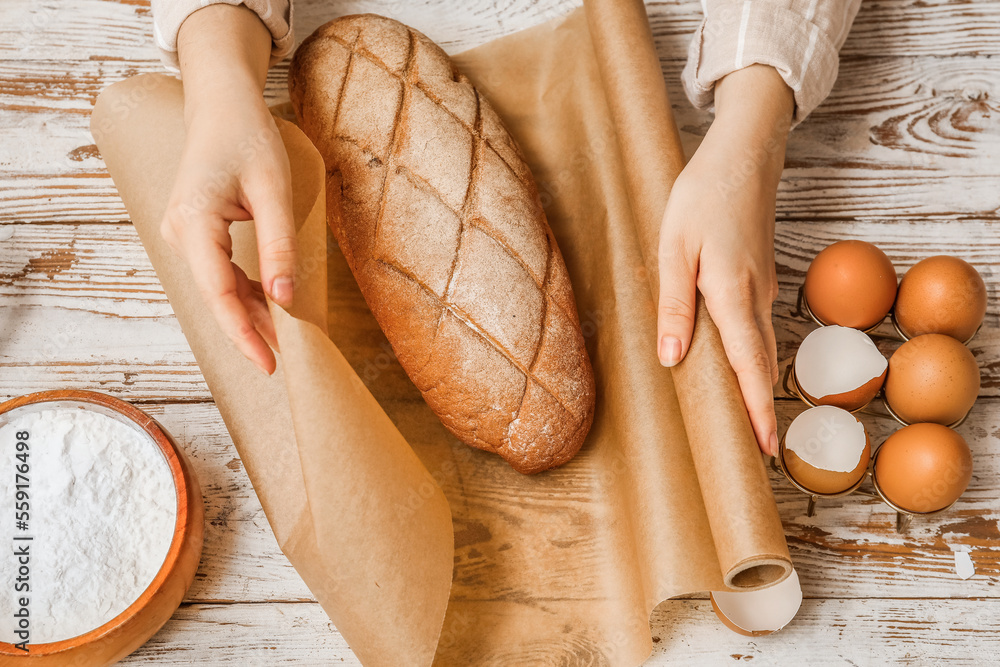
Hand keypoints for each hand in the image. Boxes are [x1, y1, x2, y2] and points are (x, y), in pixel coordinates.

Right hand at [160, 5, 294, 374]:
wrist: (223, 107)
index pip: (218, 293)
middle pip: (217, 298)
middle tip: (286, 361)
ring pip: (219, 289)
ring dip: (251, 314)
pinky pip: (220, 274)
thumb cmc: (248, 140)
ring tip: (285, 339)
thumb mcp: (274, 190)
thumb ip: (279, 245)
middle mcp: (180, 234)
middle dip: (250, 331)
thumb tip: (285, 298)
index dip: (244, 333)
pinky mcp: (196, 235)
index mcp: (193, 223)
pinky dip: (247, 293)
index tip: (270, 363)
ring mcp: (184, 236)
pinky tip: (272, 308)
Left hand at [656, 65, 793, 455]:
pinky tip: (737, 368)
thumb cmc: (702, 196)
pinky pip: (757, 327)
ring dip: (756, 385)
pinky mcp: (759, 278)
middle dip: (759, 409)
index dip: (757, 410)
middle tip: (755, 451)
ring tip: (747, 423)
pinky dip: (752, 356)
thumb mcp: (674, 248)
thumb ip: (674, 305)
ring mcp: (763, 287)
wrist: (743, 156)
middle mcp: (755, 297)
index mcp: (731, 293)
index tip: (763, 449)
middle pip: (760, 365)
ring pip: (761, 347)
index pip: (748, 365)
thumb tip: (673, 359)